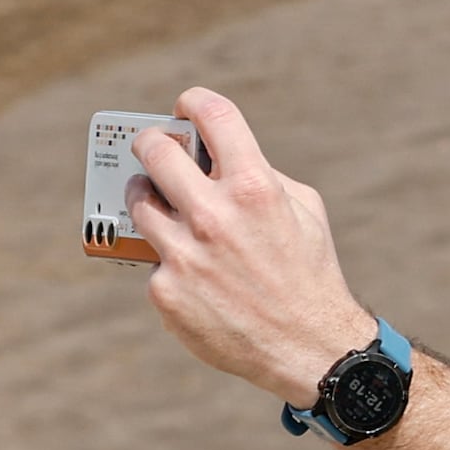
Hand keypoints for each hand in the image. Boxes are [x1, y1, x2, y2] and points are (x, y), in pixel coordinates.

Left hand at [128, 89, 381, 402]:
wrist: (309, 347)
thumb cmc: (309, 273)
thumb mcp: (304, 211)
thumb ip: (261, 176)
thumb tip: (217, 157)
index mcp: (255, 187)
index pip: (212, 115)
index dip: (193, 101)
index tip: (185, 107)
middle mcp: (214, 216)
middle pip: (155, 151)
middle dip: (151, 142)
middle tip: (153, 148)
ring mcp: (184, 255)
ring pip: (139, 202)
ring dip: (146, 195)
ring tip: (157, 201)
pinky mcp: (166, 290)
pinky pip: (154, 258)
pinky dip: (169, 259)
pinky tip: (193, 271)